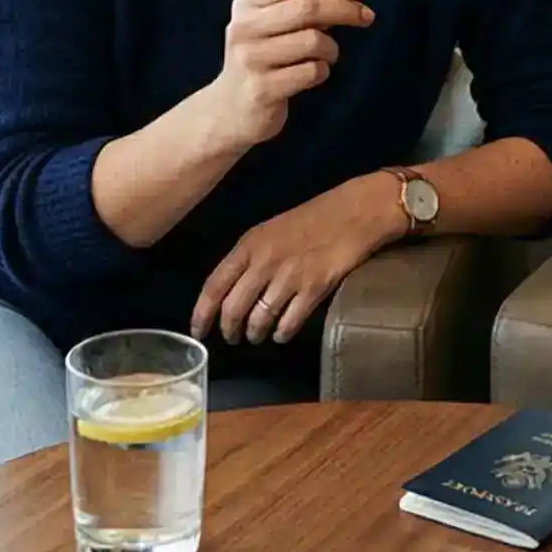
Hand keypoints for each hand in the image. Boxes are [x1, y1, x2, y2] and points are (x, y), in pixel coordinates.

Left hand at [191, 174, 401, 345]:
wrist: (353, 212)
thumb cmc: (310, 220)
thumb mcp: (270, 232)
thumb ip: (249, 258)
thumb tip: (230, 291)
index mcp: (249, 245)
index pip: (214, 285)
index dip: (202, 313)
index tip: (198, 331)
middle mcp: (264, 261)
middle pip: (233, 308)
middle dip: (229, 330)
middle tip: (232, 338)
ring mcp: (289, 276)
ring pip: (260, 319)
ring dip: (255, 334)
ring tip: (257, 337)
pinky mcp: (314, 288)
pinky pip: (289, 322)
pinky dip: (282, 334)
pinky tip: (282, 334)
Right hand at [202, 0, 371, 153]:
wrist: (229, 109)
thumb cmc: (260, 60)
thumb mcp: (269, 25)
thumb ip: (300, 7)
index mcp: (248, 3)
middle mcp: (245, 27)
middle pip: (307, 7)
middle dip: (345, 9)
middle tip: (366, 16)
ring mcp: (251, 58)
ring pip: (313, 41)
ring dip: (332, 48)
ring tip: (328, 55)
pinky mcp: (262, 89)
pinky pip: (310, 72)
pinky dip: (322, 71)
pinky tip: (314, 74)